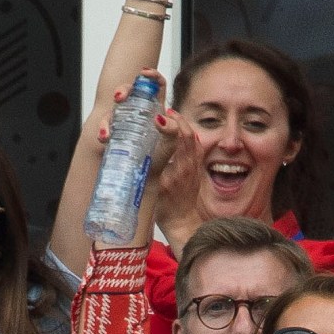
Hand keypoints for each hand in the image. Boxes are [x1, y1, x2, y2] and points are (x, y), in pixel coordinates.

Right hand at [156, 115, 204, 257]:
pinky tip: (178, 130)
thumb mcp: (154, 190)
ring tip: (169, 115)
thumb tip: (137, 153)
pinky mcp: (196, 167)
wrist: (182, 222)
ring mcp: (194, 166)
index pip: (179, 140)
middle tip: (162, 111)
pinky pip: (195, 145)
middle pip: (187, 133)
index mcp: (178, 170)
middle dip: (176, 119)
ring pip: (192, 137)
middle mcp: (189, 165)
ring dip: (181, 124)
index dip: (170, 125)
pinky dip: (186, 133)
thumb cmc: (165, 209)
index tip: (158, 117)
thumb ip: (150, 171)